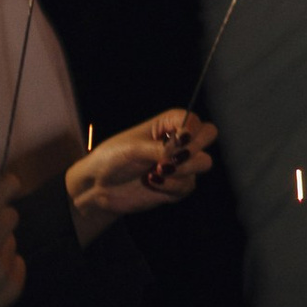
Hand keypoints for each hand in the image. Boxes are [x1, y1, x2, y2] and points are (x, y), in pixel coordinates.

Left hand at [68, 110, 216, 219]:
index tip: (180, 139)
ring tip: (157, 171)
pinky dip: (171, 185)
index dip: (191, 129)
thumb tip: (183, 148)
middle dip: (194, 148)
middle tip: (175, 157)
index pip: (193, 120)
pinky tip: (152, 182)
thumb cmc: (111, 158)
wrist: (98, 187)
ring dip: (183, 169)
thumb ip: (160, 148)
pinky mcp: (177, 185)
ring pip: (203, 162)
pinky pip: (188, 185)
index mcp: (167, 124)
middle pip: (208, 136)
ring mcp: (180, 164)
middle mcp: (178, 142)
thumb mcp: (133, 148)